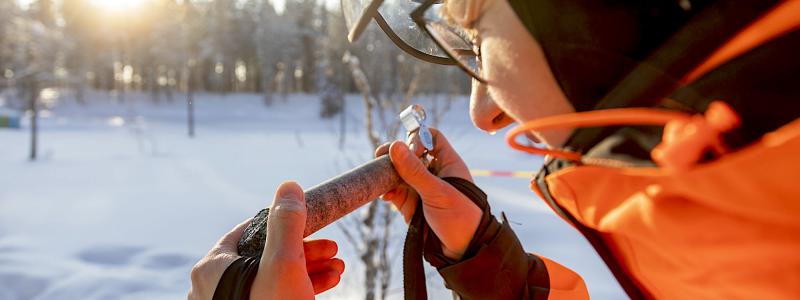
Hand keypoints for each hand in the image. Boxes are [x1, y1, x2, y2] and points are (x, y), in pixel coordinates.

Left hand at [188, 182, 344, 299]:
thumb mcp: (284, 264)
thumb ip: (286, 223)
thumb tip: (288, 186)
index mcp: (214, 266)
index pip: (250, 228)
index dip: (285, 221)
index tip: (312, 221)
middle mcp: (216, 285)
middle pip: (266, 253)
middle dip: (307, 249)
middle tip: (333, 249)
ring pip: (272, 276)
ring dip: (309, 268)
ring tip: (339, 268)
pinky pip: (272, 295)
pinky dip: (299, 287)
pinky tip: (328, 284)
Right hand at [375, 128, 481, 259]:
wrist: (463, 251)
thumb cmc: (460, 218)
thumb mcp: (437, 192)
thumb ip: (414, 171)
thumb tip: (394, 146)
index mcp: (447, 163)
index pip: (431, 137)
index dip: (417, 138)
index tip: (410, 149)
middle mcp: (433, 173)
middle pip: (410, 154)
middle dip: (394, 155)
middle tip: (380, 156)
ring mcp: (421, 189)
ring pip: (399, 173)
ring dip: (387, 174)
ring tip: (379, 178)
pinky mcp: (411, 205)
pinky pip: (395, 192)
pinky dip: (387, 191)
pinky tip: (384, 195)